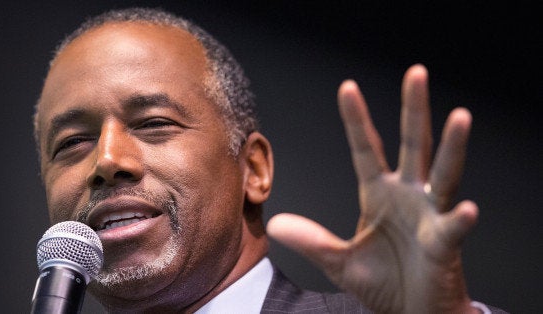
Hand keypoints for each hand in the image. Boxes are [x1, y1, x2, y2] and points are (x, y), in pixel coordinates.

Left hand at [267, 64, 480, 312]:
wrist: (409, 312)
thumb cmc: (381, 282)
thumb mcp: (338, 260)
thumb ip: (312, 240)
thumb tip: (278, 224)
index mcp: (378, 193)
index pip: (366, 148)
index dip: (357, 120)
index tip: (348, 87)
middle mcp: (407, 195)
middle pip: (411, 145)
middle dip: (413, 110)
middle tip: (416, 73)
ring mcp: (428, 214)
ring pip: (443, 172)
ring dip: (452, 146)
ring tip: (460, 117)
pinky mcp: (444, 243)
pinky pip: (453, 228)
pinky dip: (459, 220)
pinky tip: (465, 209)